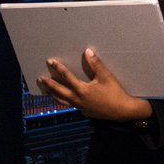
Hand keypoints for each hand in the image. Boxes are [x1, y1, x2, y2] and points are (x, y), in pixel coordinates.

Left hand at [36, 49, 152, 121]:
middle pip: (59, 91)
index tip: (50, 61)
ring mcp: (80, 107)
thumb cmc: (115, 93)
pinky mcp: (84, 111)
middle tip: (40, 79)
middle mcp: (78, 99)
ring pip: (62, 101)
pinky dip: (62, 101)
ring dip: (53, 94)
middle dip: (49, 84)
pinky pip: (69, 105)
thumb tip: (87, 51)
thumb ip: (95, 64)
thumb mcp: (106, 77)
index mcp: (82, 90)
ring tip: (45, 90)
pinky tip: (62, 98)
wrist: (123, 111)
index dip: (58, 68)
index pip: (66, 77)